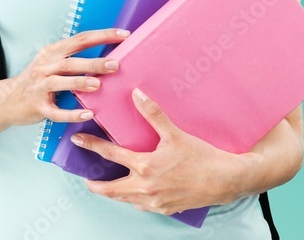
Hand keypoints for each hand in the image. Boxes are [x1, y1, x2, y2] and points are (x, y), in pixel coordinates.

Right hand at [1, 28, 130, 125]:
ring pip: (60, 82)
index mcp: (52, 53)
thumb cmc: (36, 80)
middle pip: (71, 62)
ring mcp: (39, 87)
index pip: (81, 39)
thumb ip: (75, 57)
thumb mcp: (51, 62)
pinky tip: (87, 113)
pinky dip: (72, 114)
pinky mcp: (37, 107)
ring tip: (98, 85)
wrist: (6, 101)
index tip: (124, 35)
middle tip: (115, 65)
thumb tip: (108, 54)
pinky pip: (56, 112)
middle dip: (94, 62)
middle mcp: (44, 67)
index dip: (103, 35)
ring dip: (79, 82)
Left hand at [70, 87, 254, 214]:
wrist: (224, 180)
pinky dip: (135, 199)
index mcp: (145, 167)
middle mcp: (145, 188)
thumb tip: (137, 95)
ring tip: (109, 186)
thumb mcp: (175, 133)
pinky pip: (143, 206)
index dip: (92, 146)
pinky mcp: (165, 209)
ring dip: (115, 193)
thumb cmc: (201, 156)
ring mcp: (154, 201)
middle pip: (110, 189)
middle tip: (87, 180)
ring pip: (125, 199)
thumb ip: (154, 114)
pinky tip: (138, 193)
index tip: (78, 141)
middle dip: (95, 185)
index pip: (110, 155)